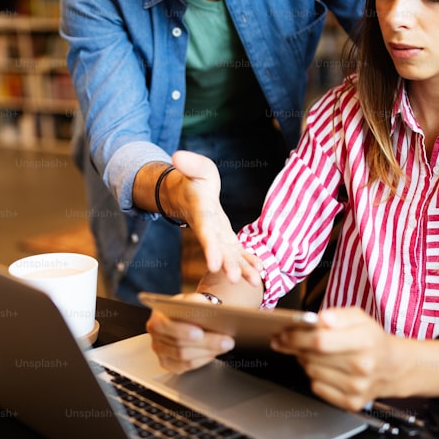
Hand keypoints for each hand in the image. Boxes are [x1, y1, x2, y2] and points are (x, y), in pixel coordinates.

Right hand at [146, 293, 235, 372]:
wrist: (194, 317)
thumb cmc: (192, 308)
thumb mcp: (193, 299)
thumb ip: (194, 302)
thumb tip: (202, 310)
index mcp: (157, 317)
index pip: (163, 326)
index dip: (181, 330)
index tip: (199, 332)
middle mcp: (156, 336)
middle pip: (178, 345)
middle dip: (205, 343)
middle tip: (226, 340)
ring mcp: (161, 352)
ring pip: (184, 357)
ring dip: (207, 351)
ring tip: (225, 345)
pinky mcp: (169, 364)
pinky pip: (187, 366)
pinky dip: (203, 359)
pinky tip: (215, 352)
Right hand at [171, 150, 261, 286]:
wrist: (189, 195)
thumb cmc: (194, 180)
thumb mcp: (195, 168)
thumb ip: (190, 164)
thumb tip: (178, 156)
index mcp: (201, 214)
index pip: (204, 233)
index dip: (209, 248)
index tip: (213, 265)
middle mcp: (209, 230)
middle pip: (218, 250)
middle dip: (227, 265)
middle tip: (235, 279)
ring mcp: (218, 236)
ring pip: (230, 256)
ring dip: (242, 268)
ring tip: (255, 281)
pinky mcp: (227, 238)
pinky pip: (238, 253)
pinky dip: (248, 261)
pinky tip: (260, 271)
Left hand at [270, 307, 397, 410]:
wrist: (393, 367)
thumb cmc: (372, 339)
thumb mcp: (359, 317)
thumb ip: (338, 315)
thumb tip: (321, 319)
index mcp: (364, 341)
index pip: (320, 340)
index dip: (296, 336)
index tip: (284, 333)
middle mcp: (362, 367)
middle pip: (312, 357)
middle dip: (296, 347)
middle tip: (292, 340)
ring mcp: (357, 387)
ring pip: (312, 373)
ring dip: (305, 361)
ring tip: (313, 353)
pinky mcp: (352, 402)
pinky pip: (318, 389)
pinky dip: (315, 378)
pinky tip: (324, 369)